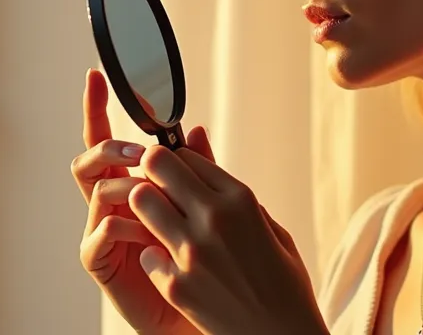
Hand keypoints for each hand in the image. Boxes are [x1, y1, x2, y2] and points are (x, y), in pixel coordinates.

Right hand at [72, 69, 212, 334]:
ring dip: (123, 182)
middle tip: (134, 146)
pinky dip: (121, 224)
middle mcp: (114, 200)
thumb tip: (195, 128)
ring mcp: (104, 228)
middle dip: (106, 140)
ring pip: (96, 187)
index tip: (96, 77)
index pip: (113, 137)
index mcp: (137, 180)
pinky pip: (99, 233)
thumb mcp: (209, 207)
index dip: (98, 106)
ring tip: (148, 190)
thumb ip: (199, 170)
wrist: (208, 312)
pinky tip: (145, 230)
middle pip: (91, 156)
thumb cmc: (208, 261)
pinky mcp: (102, 260)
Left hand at [130, 141, 327, 334]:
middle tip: (154, 185)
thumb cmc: (281, 281)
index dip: (177, 160)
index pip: (187, 155)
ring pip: (141, 201)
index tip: (175, 170)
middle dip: (152, 171)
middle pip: (157, 165)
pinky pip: (145, 252)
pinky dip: (154, 257)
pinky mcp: (175, 284)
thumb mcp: (265, 224)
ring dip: (146, 208)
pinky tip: (170, 266)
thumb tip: (197, 139)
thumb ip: (226, 184)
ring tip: (158, 222)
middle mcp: (215, 218)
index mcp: (242, 200)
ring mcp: (192, 252)